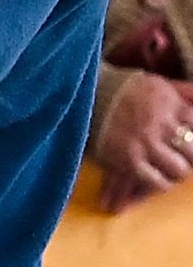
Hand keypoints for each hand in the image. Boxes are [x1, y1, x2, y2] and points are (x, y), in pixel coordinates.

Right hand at [97, 70, 192, 202]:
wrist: (85, 96)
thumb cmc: (122, 89)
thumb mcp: (157, 83)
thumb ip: (183, 92)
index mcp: (170, 103)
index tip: (186, 142)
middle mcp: (161, 124)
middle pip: (192, 150)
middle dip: (189, 155)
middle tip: (182, 157)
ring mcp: (145, 143)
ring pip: (178, 169)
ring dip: (177, 171)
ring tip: (170, 169)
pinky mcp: (129, 160)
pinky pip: (156, 181)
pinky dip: (160, 183)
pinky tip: (159, 180)